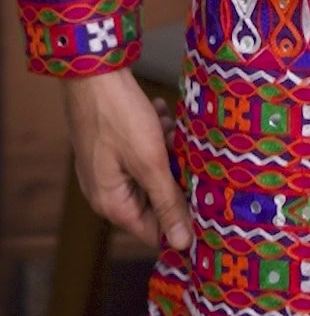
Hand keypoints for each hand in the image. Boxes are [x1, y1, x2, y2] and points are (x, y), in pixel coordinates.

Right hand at [63, 68, 191, 250]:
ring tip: (169, 129)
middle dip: (175, 175)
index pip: (154, 232)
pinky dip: (154, 135)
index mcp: (112, 204)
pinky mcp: (110, 145)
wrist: (94, 71)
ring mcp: (105, 167)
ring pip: (151, 171)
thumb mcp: (150, 162)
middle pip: (154, 199)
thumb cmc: (119, 117)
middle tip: (186, 153)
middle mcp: (105, 191)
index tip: (209, 204)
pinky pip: (140, 151)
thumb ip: (168, 203)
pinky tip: (160, 114)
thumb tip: (182, 244)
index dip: (183, 221)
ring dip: (166, 151)